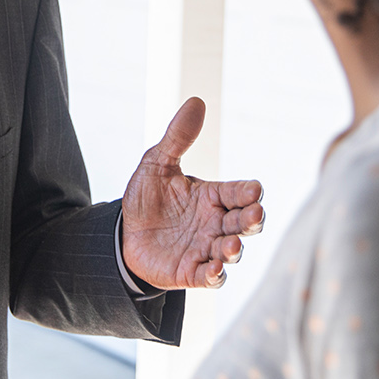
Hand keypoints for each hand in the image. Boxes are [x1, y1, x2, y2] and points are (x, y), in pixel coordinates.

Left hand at [121, 97, 264, 289]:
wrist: (124, 235)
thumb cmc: (148, 198)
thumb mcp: (157, 163)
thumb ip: (178, 137)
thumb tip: (196, 101)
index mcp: (213, 196)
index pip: (239, 192)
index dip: (248, 192)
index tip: (254, 190)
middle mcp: (216, 222)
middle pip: (244, 222)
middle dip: (252, 220)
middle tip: (254, 215)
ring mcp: (206, 248)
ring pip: (231, 250)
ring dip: (234, 249)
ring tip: (230, 247)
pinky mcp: (193, 271)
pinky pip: (212, 277)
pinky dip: (216, 275)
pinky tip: (215, 270)